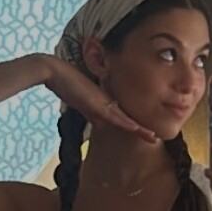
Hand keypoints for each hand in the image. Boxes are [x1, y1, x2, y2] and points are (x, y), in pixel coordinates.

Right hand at [38, 55, 157, 141]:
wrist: (56, 72)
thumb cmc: (67, 86)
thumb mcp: (81, 105)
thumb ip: (91, 114)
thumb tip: (101, 126)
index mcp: (105, 103)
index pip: (122, 117)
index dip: (134, 126)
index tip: (144, 133)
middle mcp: (107, 102)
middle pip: (127, 119)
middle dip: (140, 129)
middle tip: (154, 138)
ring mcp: (104, 102)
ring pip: (125, 119)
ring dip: (138, 129)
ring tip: (153, 137)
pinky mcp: (97, 103)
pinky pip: (114, 115)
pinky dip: (125, 123)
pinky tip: (136, 128)